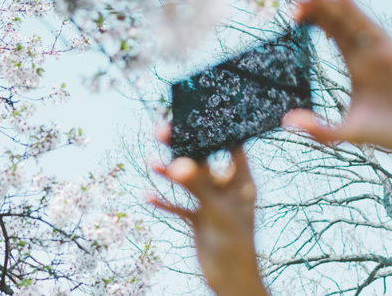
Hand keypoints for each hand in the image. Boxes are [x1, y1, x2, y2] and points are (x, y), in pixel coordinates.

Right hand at [149, 126, 267, 295]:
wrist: (231, 280)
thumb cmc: (235, 244)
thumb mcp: (216, 211)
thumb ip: (197, 186)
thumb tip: (178, 164)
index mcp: (242, 181)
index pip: (232, 147)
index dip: (217, 130)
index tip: (198, 112)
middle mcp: (226, 189)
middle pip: (204, 160)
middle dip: (184, 147)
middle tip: (163, 129)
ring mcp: (211, 204)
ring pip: (187, 181)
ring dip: (169, 172)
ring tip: (151, 160)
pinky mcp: (198, 220)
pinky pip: (178, 206)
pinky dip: (164, 201)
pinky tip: (148, 196)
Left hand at [283, 0, 391, 156]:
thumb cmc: (389, 132)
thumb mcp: (347, 132)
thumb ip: (318, 129)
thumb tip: (286, 121)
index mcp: (356, 63)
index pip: (332, 31)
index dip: (313, 19)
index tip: (292, 15)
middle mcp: (367, 52)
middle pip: (340, 20)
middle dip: (319, 5)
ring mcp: (381, 51)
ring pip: (352, 20)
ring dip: (333, 3)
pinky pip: (372, 29)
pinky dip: (356, 13)